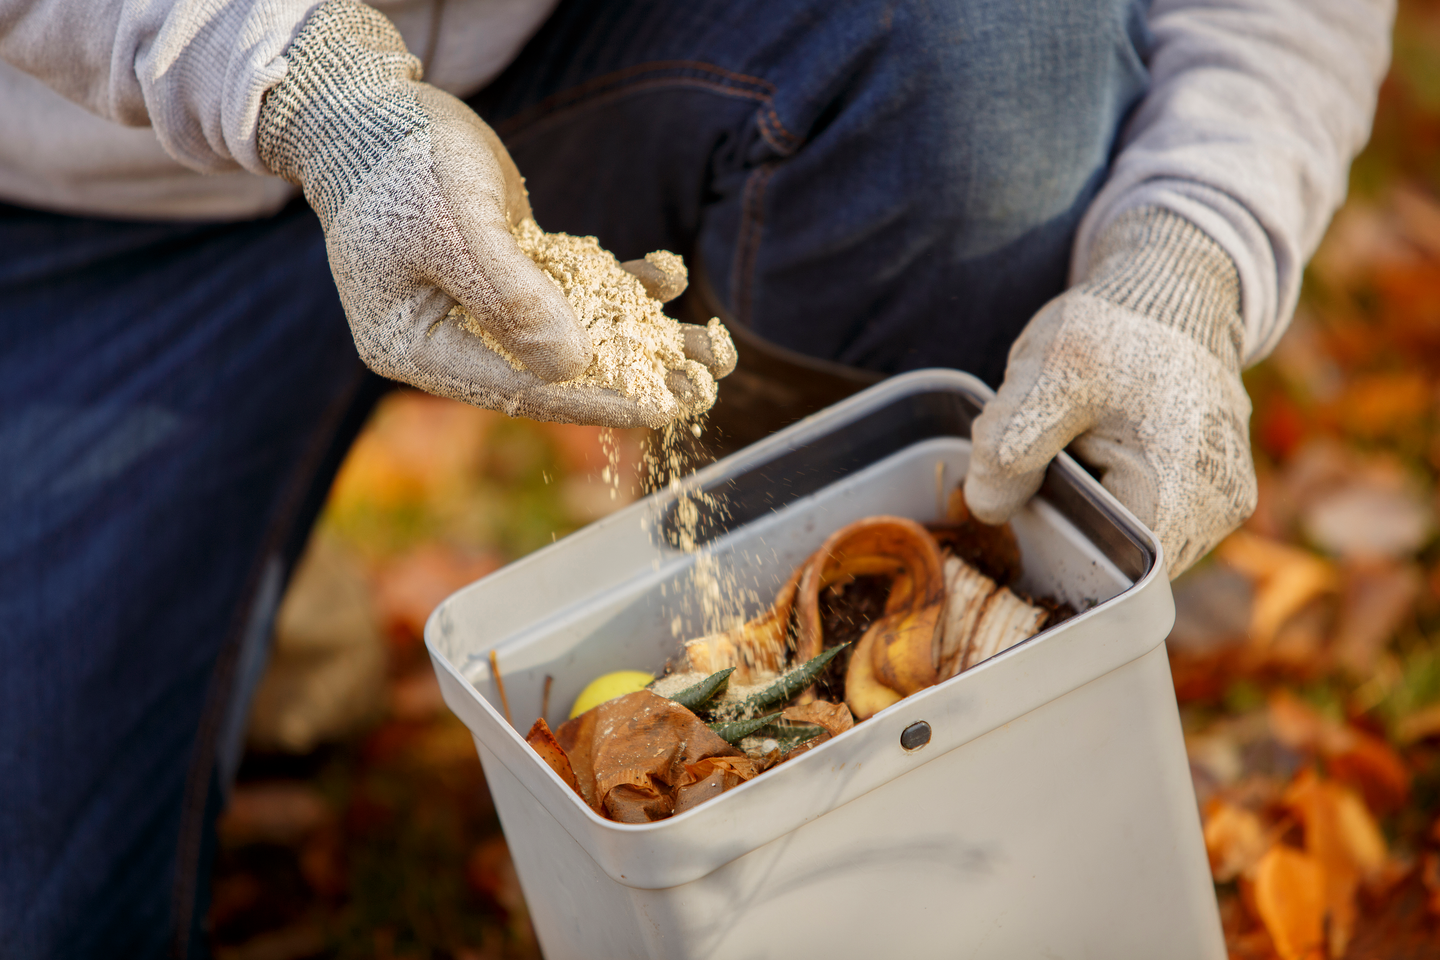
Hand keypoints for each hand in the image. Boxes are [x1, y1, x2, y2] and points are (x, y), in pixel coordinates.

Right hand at [258, 0, 725, 426]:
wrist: (371, 109)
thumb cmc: (400, 167)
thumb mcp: (457, 231)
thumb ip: (511, 300)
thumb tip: (573, 367)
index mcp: (419, 350)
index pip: (517, 390)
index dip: (592, 401)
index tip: (658, 411)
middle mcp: (454, 339)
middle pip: (555, 371)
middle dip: (633, 378)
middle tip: (702, 391)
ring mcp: (486, 305)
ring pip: (577, 331)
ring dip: (645, 337)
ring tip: (714, 349)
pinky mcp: (514, 268)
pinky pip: (577, 287)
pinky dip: (623, 283)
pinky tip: (670, 276)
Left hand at [963, 208, 1257, 577]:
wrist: (1169, 292)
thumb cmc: (1113, 331)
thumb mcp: (1048, 374)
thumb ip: (1011, 445)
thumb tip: (987, 510)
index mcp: (1184, 494)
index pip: (1105, 573)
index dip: (1053, 549)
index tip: (1023, 503)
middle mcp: (1216, 515)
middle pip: (1115, 561)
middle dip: (1067, 524)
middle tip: (1041, 463)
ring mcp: (1218, 507)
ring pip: (1126, 543)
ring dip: (1087, 510)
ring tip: (1075, 448)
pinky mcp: (1209, 495)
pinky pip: (1143, 520)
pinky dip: (1107, 496)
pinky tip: (1092, 452)